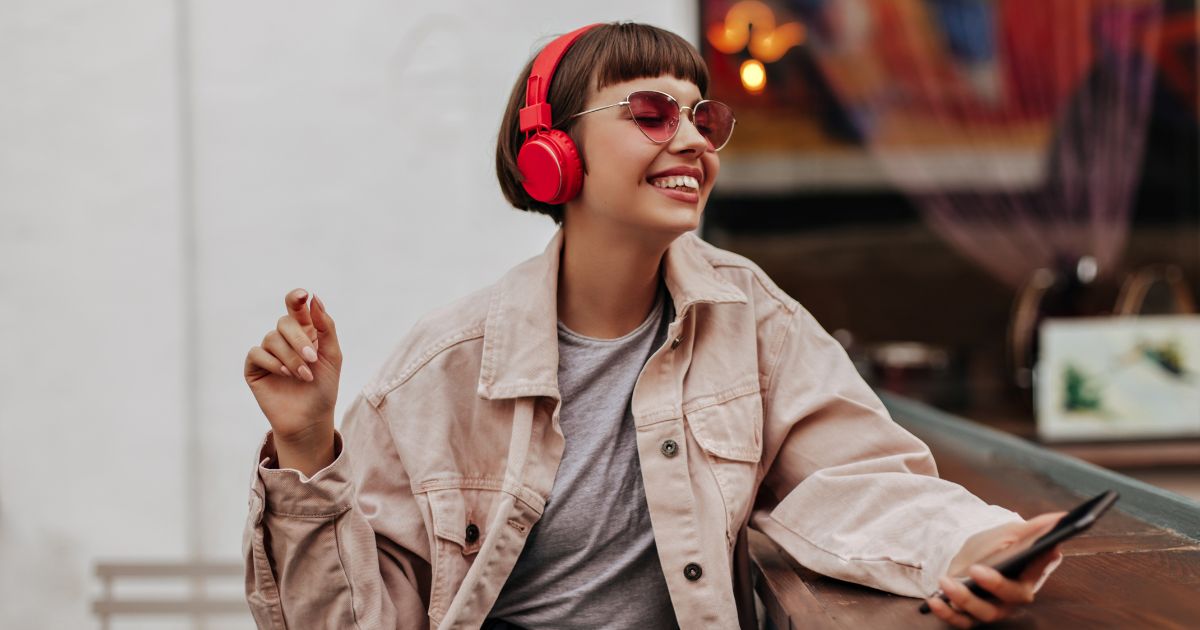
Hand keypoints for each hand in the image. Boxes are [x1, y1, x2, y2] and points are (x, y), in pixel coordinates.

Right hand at [244, 288, 342, 473]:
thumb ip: (325, 326)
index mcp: (305, 332)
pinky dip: (273, 362)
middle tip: (312, 359)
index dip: (296, 298)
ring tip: (303, 376)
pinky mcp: (255, 368)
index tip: (303, 296)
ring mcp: (269, 353)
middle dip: (299, 339)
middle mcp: (285, 339)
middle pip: (285, 322)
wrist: (311, 418)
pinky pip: (257, 353)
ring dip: (291, 357)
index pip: (296, 308)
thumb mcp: (332, 355)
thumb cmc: (324, 388)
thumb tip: (314, 298)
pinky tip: (285, 375)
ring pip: (272, 338)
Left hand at [925, 512, 1066, 627]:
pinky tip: (933, 601)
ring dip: (964, 599)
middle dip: (995, 584)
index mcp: (1029, 575)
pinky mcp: (970, 616)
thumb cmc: (997, 547)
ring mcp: (992, 609)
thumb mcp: (1012, 533)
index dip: (1041, 563)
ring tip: (946, 581)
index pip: (1039, 570)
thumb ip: (1036, 528)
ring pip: (984, 612)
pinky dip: (947, 613)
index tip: (1043, 549)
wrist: (971, 557)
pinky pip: (960, 621)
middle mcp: (1013, 598)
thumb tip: (1061, 517)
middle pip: (1011, 597)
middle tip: (976, 570)